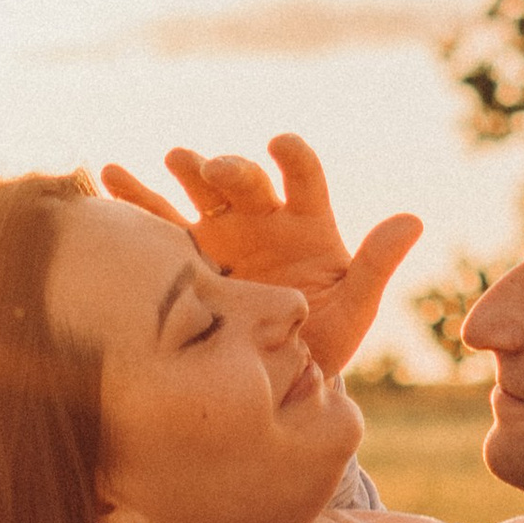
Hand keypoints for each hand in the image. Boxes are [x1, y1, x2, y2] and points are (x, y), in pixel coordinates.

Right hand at [101, 133, 423, 378]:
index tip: (282, 145)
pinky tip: (110, 176)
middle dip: (232, 170)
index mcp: (307, 224)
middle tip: (216, 170)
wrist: (275, 377)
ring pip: (201, 192)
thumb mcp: (354, 308)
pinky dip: (136, 196)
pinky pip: (159, 221)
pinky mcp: (187, 254)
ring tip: (174, 158)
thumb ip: (375, 266)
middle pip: (245, 181)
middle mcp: (262, 218)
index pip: (304, 178)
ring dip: (187, 171)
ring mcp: (222, 233)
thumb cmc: (324, 340)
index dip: (294, 159)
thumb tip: (413, 219)